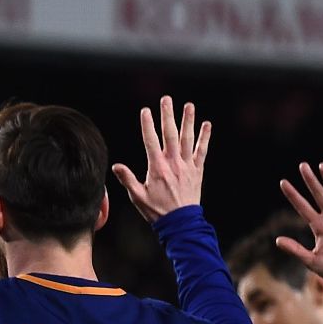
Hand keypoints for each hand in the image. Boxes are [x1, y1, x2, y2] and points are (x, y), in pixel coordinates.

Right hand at [112, 96, 210, 222]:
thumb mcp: (137, 197)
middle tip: (166, 100)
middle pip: (170, 134)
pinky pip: (202, 150)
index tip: (145, 111)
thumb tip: (115, 166)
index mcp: (157, 168)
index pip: (151, 141)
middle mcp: (173, 163)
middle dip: (167, 115)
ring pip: (187, 138)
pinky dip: (204, 137)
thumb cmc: (157, 211)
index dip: (148, 124)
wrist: (181, 223)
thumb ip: (127, 179)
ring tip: (188, 105)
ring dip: (188, 121)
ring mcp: (187, 166)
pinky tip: (206, 125)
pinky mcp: (197, 171)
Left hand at [277, 162, 322, 288]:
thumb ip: (296, 250)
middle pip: (318, 196)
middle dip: (311, 181)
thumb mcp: (312, 261)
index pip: (303, 207)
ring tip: (322, 166)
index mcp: (318, 227)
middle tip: (302, 165)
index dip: (293, 195)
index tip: (283, 182)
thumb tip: (277, 240)